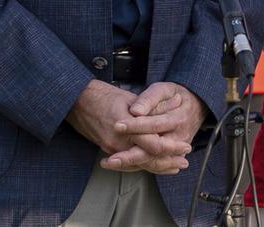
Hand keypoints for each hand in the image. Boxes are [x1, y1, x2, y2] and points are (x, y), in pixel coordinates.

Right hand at [67, 80, 190, 173]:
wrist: (78, 102)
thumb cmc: (105, 96)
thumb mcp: (131, 97)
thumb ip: (152, 106)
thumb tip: (176, 103)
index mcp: (126, 125)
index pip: (153, 143)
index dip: (171, 146)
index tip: (185, 145)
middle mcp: (119, 141)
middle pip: (148, 158)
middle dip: (168, 161)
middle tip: (185, 161)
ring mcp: (113, 149)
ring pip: (140, 164)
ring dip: (160, 167)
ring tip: (176, 166)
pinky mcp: (109, 151)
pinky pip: (130, 164)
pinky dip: (145, 165)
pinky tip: (156, 166)